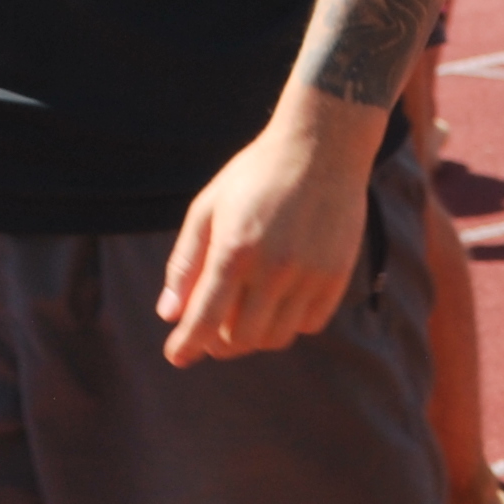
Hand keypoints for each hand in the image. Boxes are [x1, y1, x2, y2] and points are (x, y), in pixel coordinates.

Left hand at [156, 110, 372, 364]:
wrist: (322, 147)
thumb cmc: (255, 175)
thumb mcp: (207, 208)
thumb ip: (185, 263)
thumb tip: (167, 314)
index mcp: (234, 250)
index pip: (205, 319)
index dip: (187, 345)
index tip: (176, 356)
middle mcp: (274, 269)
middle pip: (241, 338)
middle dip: (219, 344)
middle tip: (211, 334)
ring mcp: (309, 275)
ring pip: (276, 338)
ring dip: (254, 337)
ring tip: (244, 318)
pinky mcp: (336, 277)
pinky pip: (309, 324)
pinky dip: (289, 324)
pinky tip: (279, 303)